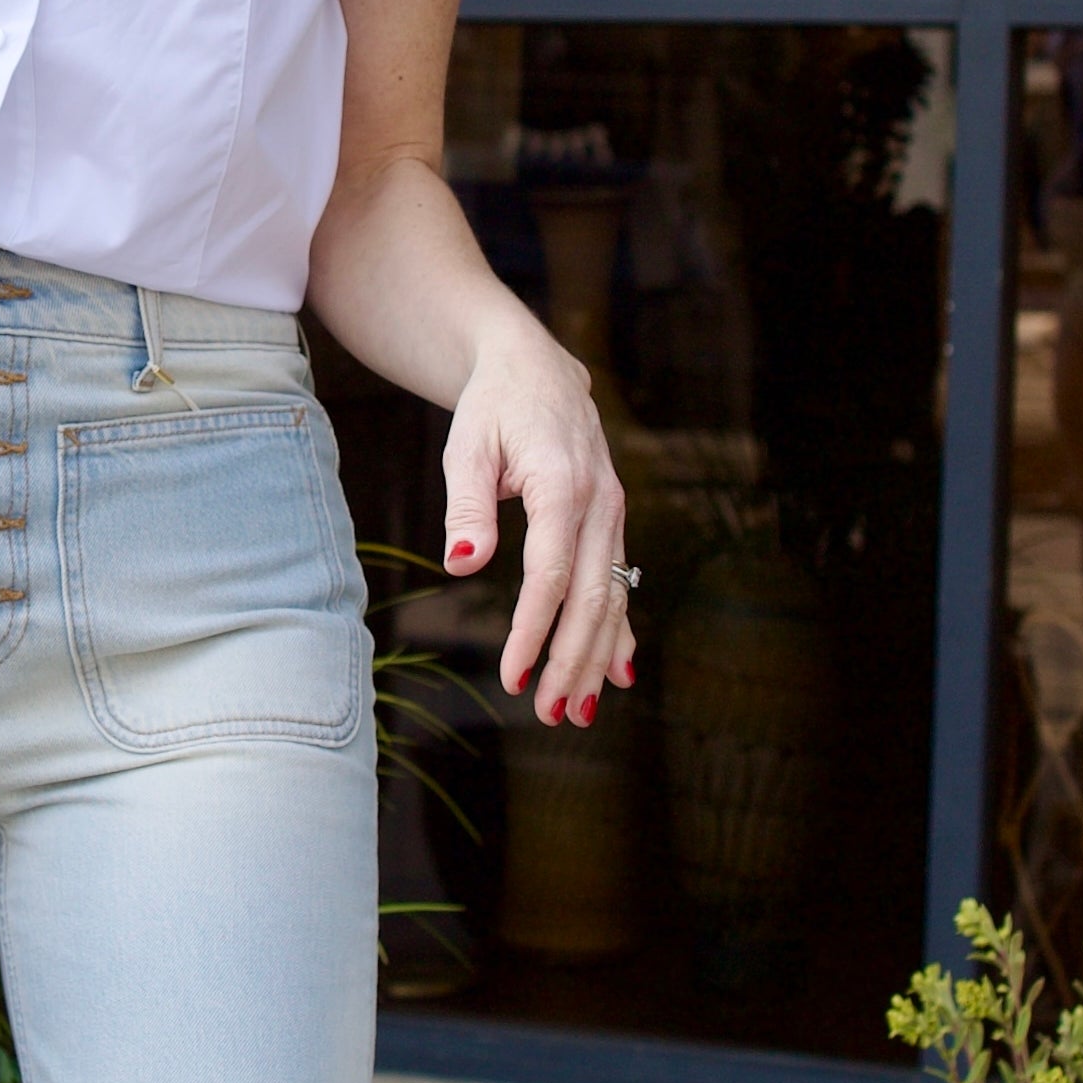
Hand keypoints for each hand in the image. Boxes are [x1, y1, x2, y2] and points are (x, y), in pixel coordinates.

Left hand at [438, 314, 635, 725]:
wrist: (535, 369)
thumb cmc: (492, 408)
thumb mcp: (466, 446)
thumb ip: (467, 505)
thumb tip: (462, 561)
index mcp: (563, 484)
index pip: (550, 575)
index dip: (534, 630)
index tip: (514, 676)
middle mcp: (600, 502)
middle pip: (591, 596)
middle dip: (572, 660)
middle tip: (551, 713)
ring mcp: (613, 513)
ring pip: (612, 596)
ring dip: (597, 657)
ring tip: (577, 710)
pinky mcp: (613, 521)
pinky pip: (620, 582)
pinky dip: (620, 630)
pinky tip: (619, 673)